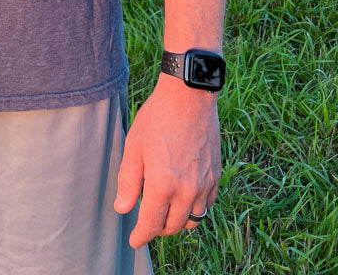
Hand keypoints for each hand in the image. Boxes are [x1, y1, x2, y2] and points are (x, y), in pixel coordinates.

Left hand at [114, 75, 220, 248]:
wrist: (188, 97)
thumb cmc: (157, 118)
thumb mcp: (134, 147)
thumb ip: (128, 182)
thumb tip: (122, 209)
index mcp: (163, 185)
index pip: (151, 224)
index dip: (141, 236)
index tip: (134, 241)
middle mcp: (187, 191)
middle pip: (173, 227)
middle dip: (158, 229)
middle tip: (147, 223)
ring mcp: (204, 185)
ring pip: (192, 220)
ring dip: (177, 221)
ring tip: (165, 212)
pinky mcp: (215, 176)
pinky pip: (206, 206)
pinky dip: (194, 209)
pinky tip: (184, 198)